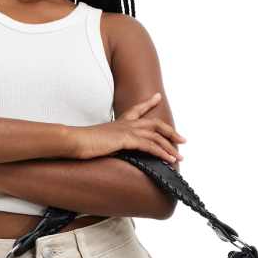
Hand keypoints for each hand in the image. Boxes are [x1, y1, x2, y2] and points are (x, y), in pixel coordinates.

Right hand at [70, 93, 185, 162]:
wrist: (74, 141)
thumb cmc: (81, 143)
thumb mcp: (97, 141)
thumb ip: (107, 143)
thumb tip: (107, 149)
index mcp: (118, 122)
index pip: (136, 110)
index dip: (148, 103)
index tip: (157, 97)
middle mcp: (125, 124)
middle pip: (154, 123)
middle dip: (170, 131)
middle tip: (182, 139)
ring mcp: (127, 130)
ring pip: (156, 136)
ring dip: (169, 147)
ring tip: (179, 156)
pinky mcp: (126, 139)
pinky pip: (149, 145)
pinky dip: (161, 152)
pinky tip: (168, 159)